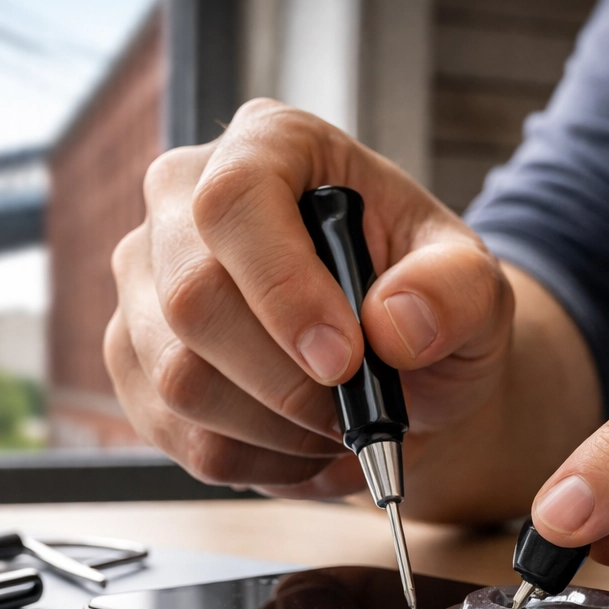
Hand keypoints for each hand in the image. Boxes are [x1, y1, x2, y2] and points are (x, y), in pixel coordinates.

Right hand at [105, 99, 513, 499]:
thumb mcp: (474, 285)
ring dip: (274, 430)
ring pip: (176, 380)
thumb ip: (456, 291)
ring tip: (337, 429)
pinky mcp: (134, 360)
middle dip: (285, 383)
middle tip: (352, 412)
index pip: (233, 202)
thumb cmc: (425, 303)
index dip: (282, 289)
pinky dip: (255, 462)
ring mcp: (145, 283)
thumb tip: (394, 323)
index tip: (344, 360)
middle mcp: (183, 201)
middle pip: (190, 301)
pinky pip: (176, 434)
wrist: (400, 364)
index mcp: (269, 145)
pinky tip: (302, 447)